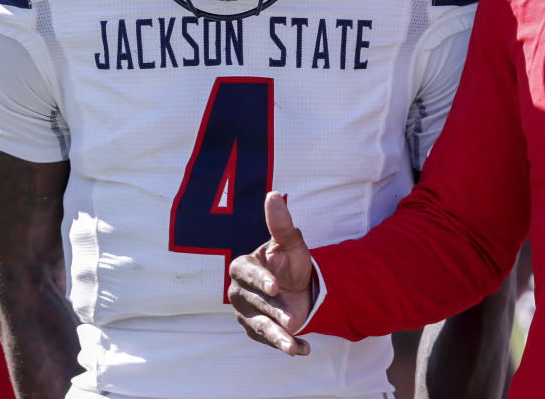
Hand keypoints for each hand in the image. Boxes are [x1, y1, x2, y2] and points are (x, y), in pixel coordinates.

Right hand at [228, 191, 314, 355]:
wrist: (298, 286)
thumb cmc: (289, 261)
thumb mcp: (291, 242)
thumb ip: (281, 224)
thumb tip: (273, 195)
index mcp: (243, 267)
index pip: (247, 274)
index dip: (261, 280)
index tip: (275, 287)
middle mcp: (240, 292)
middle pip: (254, 303)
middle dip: (273, 311)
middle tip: (291, 318)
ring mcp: (246, 314)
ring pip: (260, 327)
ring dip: (278, 337)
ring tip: (293, 347)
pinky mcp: (257, 331)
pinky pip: (271, 340)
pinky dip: (290, 344)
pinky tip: (305, 349)